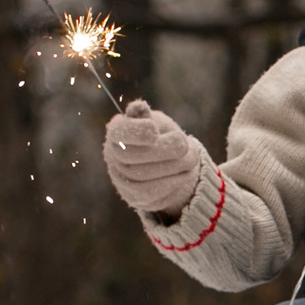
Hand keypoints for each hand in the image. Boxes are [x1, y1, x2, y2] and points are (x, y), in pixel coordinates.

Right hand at [103, 100, 208, 222]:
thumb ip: (148, 117)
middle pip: (129, 156)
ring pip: (141, 177)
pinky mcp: (134, 196)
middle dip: (161, 150)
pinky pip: (150, 193)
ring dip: (172, 167)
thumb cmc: (160, 136)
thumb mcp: (157, 122)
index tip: (154, 130)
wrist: (166, 163)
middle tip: (184, 143)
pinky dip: (171, 182)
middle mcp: (113, 156)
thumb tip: (138, 108)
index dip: (134, 132)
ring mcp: (121, 178)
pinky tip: (184, 173)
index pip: (118, 132)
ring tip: (191, 158)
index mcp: (117, 132)